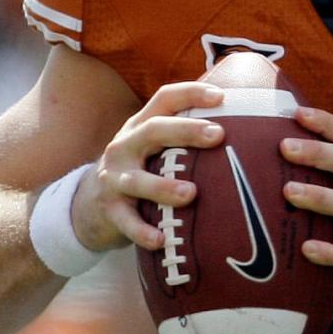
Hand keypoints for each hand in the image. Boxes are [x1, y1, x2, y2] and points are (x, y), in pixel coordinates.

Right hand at [71, 82, 224, 251]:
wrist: (87, 204)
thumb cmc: (139, 171)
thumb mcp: (154, 149)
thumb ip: (184, 139)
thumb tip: (245, 130)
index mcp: (141, 127)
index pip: (165, 99)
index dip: (191, 93)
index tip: (222, 96)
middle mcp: (125, 146)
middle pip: (153, 130)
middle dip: (185, 131)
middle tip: (218, 136)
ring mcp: (114, 178)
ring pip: (137, 180)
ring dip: (163, 186)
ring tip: (191, 194)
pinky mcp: (109, 209)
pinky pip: (126, 221)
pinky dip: (142, 231)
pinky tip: (160, 240)